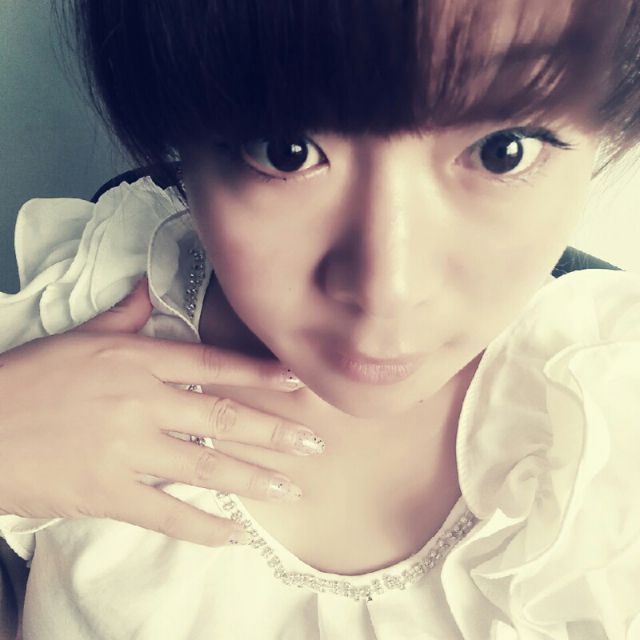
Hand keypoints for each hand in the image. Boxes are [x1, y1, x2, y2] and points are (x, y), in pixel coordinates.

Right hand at [0, 277, 321, 546]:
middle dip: (273, 432)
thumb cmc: (29, 378)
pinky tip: (232, 533)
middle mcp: (141, 402)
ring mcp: (127, 449)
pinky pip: (165, 512)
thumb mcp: (79, 338)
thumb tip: (147, 288)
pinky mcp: (107, 491)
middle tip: (312, 444)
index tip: (297, 381)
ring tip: (289, 489)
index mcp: (137, 361)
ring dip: (252, 479)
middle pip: (222, 417)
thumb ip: (124, 317)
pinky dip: (201, 525)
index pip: (213, 364)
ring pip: (205, 466)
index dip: (259, 372)